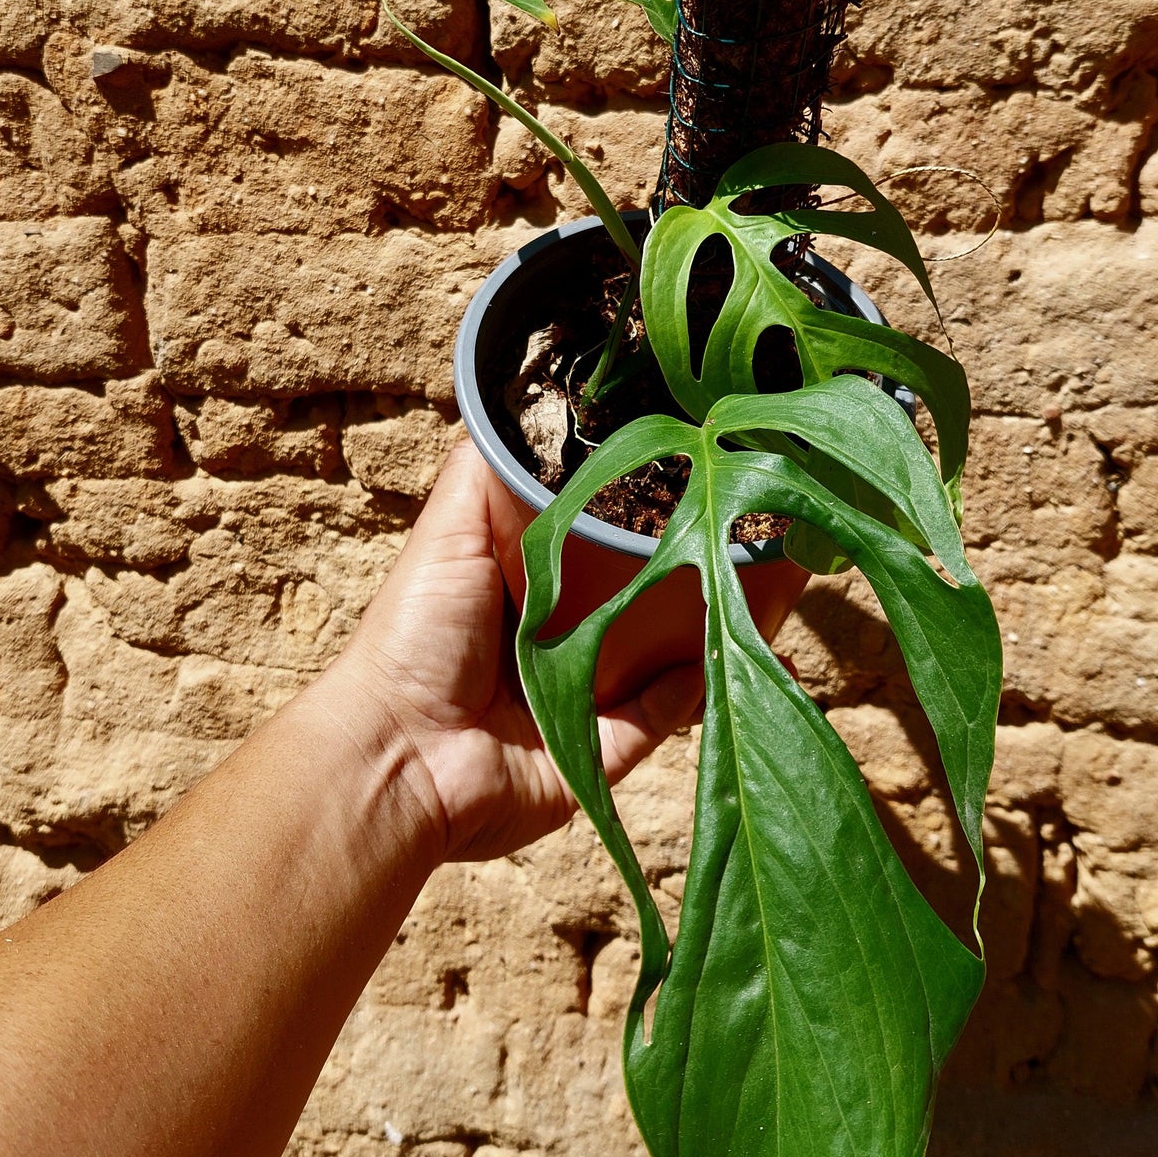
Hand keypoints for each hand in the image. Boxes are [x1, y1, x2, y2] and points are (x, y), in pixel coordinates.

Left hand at [324, 439, 703, 861]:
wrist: (400, 753)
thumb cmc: (414, 636)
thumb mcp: (446, 532)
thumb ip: (481, 474)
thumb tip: (516, 402)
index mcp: (517, 594)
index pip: (586, 546)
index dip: (627, 515)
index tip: (680, 469)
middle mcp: (551, 645)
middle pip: (631, 600)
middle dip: (676, 568)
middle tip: (733, 520)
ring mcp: (580, 702)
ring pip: (659, 657)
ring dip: (702, 625)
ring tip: (757, 576)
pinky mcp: (599, 754)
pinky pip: (659, 718)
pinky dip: (692, 689)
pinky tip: (725, 646)